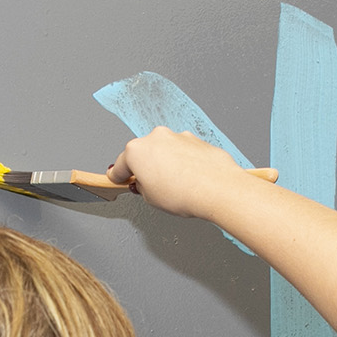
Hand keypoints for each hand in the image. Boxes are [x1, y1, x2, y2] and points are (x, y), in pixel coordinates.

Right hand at [107, 127, 249, 217]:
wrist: (217, 188)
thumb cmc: (184, 193)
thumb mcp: (151, 199)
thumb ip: (143, 187)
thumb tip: (147, 184)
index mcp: (137, 150)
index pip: (121, 165)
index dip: (119, 176)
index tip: (118, 179)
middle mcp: (157, 138)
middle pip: (145, 154)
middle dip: (147, 168)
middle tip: (152, 188)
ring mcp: (178, 137)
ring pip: (166, 151)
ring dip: (167, 165)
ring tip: (177, 186)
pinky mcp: (197, 141)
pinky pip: (185, 153)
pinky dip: (185, 163)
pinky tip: (191, 179)